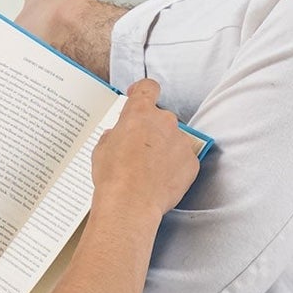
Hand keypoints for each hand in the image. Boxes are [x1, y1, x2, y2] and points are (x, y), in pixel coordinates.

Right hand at [91, 79, 200, 221]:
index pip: (148, 88)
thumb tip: (117, 136)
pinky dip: (174, 167)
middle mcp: (164, 121)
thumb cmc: (113, 177)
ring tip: (148, 172)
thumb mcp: (101, 149)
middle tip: (137, 152)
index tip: (139, 97)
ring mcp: (181, 141)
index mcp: (140, 113)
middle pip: (160, 118)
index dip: (143, 91)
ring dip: (163, 149)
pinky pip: (183, 159)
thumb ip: (114, 135)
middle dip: (151, 131)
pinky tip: (160, 181)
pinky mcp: (191, 162)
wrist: (130, 204)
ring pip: (173, 139)